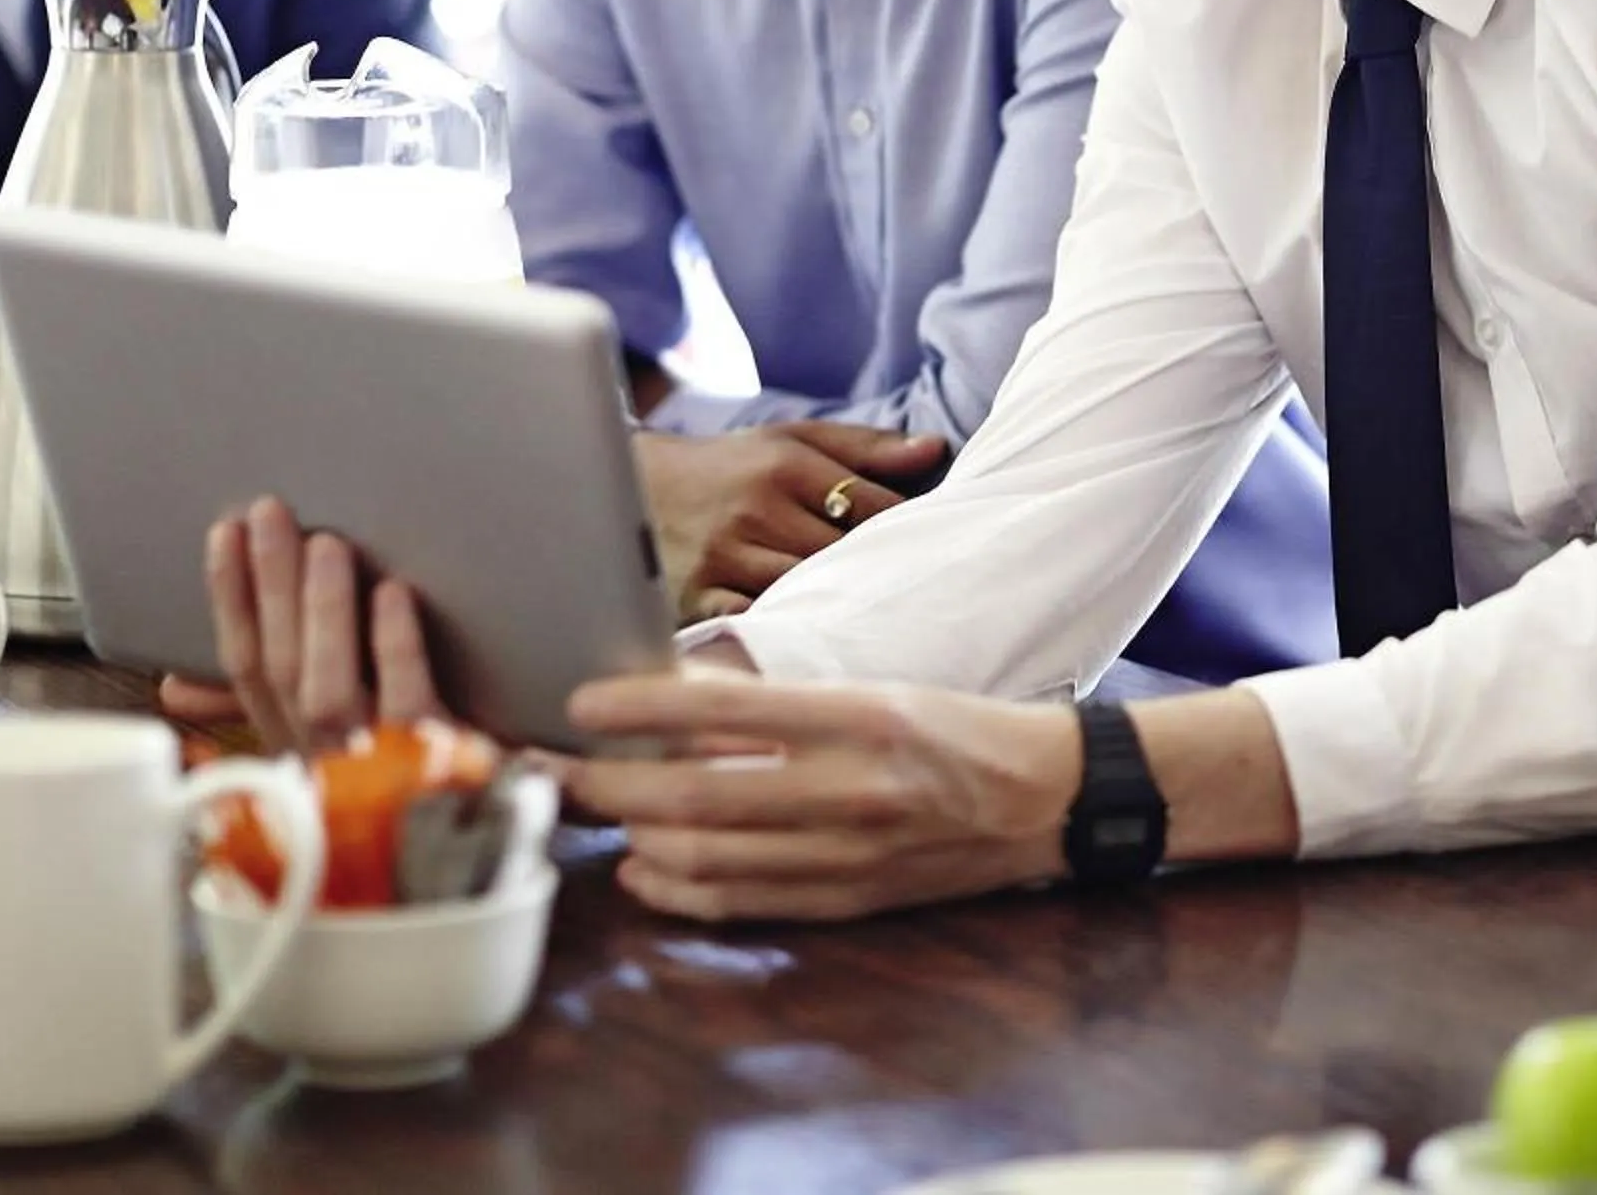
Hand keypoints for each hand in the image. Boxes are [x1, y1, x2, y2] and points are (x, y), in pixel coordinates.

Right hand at [155, 496, 444, 754]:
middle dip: (270, 586)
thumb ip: (254, 710)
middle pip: (282, 668)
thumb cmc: (400, 776)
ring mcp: (372, 771)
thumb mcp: (321, 744)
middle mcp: (320, 765)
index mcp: (291, 751)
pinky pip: (406, 704)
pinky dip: (394, 646)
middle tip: (270, 514)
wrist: (482, 843)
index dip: (230, 601)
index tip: (224, 535)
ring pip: (328, 689)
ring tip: (326, 543)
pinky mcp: (433, 770)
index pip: (246, 670)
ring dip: (323, 611)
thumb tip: (172, 686)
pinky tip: (392, 594)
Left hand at [539, 674, 1079, 921]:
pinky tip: (643, 867)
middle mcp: (850, 792)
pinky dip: (676, 889)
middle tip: (552, 765)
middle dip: (608, 782)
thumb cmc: (956, 731)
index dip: (640, 709)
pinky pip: (740, 902)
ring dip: (631, 834)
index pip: (725, 711)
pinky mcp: (846, 903)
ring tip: (593, 810)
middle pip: (694, 795)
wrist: (1043, 799)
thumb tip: (679, 695)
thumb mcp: (875, 692)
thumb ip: (780, 703)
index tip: (582, 704)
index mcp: (860, 719)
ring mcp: (846, 857)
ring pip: (705, 855)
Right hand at [633, 421, 948, 616]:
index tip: (927, 545)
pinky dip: (782, 628)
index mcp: (786, 465)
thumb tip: (937, 449)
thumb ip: (866, 447)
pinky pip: (755, 622)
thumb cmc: (728, 467)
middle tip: (911, 590)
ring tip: (868, 614)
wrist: (628, 486)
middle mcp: (756, 509)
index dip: (905, 528)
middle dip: (875, 570)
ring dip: (836, 602)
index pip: (871, 506)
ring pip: (805, 590)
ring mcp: (724, 557)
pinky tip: (808, 633)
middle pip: (843, 553)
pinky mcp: (696, 598)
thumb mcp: (792, 441)